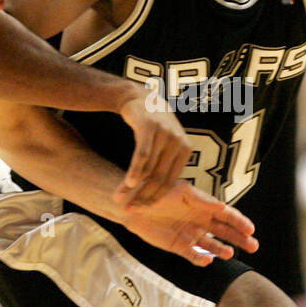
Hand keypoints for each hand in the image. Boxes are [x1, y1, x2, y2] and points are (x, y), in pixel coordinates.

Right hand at [116, 82, 192, 206]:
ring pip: (149, 170)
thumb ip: (167, 163)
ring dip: (133, 187)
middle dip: (143, 197)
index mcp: (185, 149)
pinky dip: (135, 171)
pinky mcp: (150, 128)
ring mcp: (165, 134)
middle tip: (130, 210)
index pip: (171, 180)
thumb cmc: (152, 125)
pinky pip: (142, 156)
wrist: (139, 97)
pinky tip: (127, 184)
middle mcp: (178, 142)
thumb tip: (161, 193)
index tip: (143, 209)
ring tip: (120, 198)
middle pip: (160, 178)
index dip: (156, 197)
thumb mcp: (166, 142)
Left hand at [122, 180, 257, 266]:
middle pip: (224, 231)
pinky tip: (208, 261)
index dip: (239, 222)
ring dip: (222, 249)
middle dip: (240, 238)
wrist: (133, 205)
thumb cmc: (158, 192)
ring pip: (212, 244)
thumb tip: (222, 206)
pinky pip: (193, 255)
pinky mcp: (178, 246)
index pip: (226, 215)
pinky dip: (201, 259)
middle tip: (254, 246)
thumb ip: (201, 200)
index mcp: (203, 206)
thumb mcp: (181, 191)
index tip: (251, 229)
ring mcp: (190, 234)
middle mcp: (200, 221)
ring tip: (230, 253)